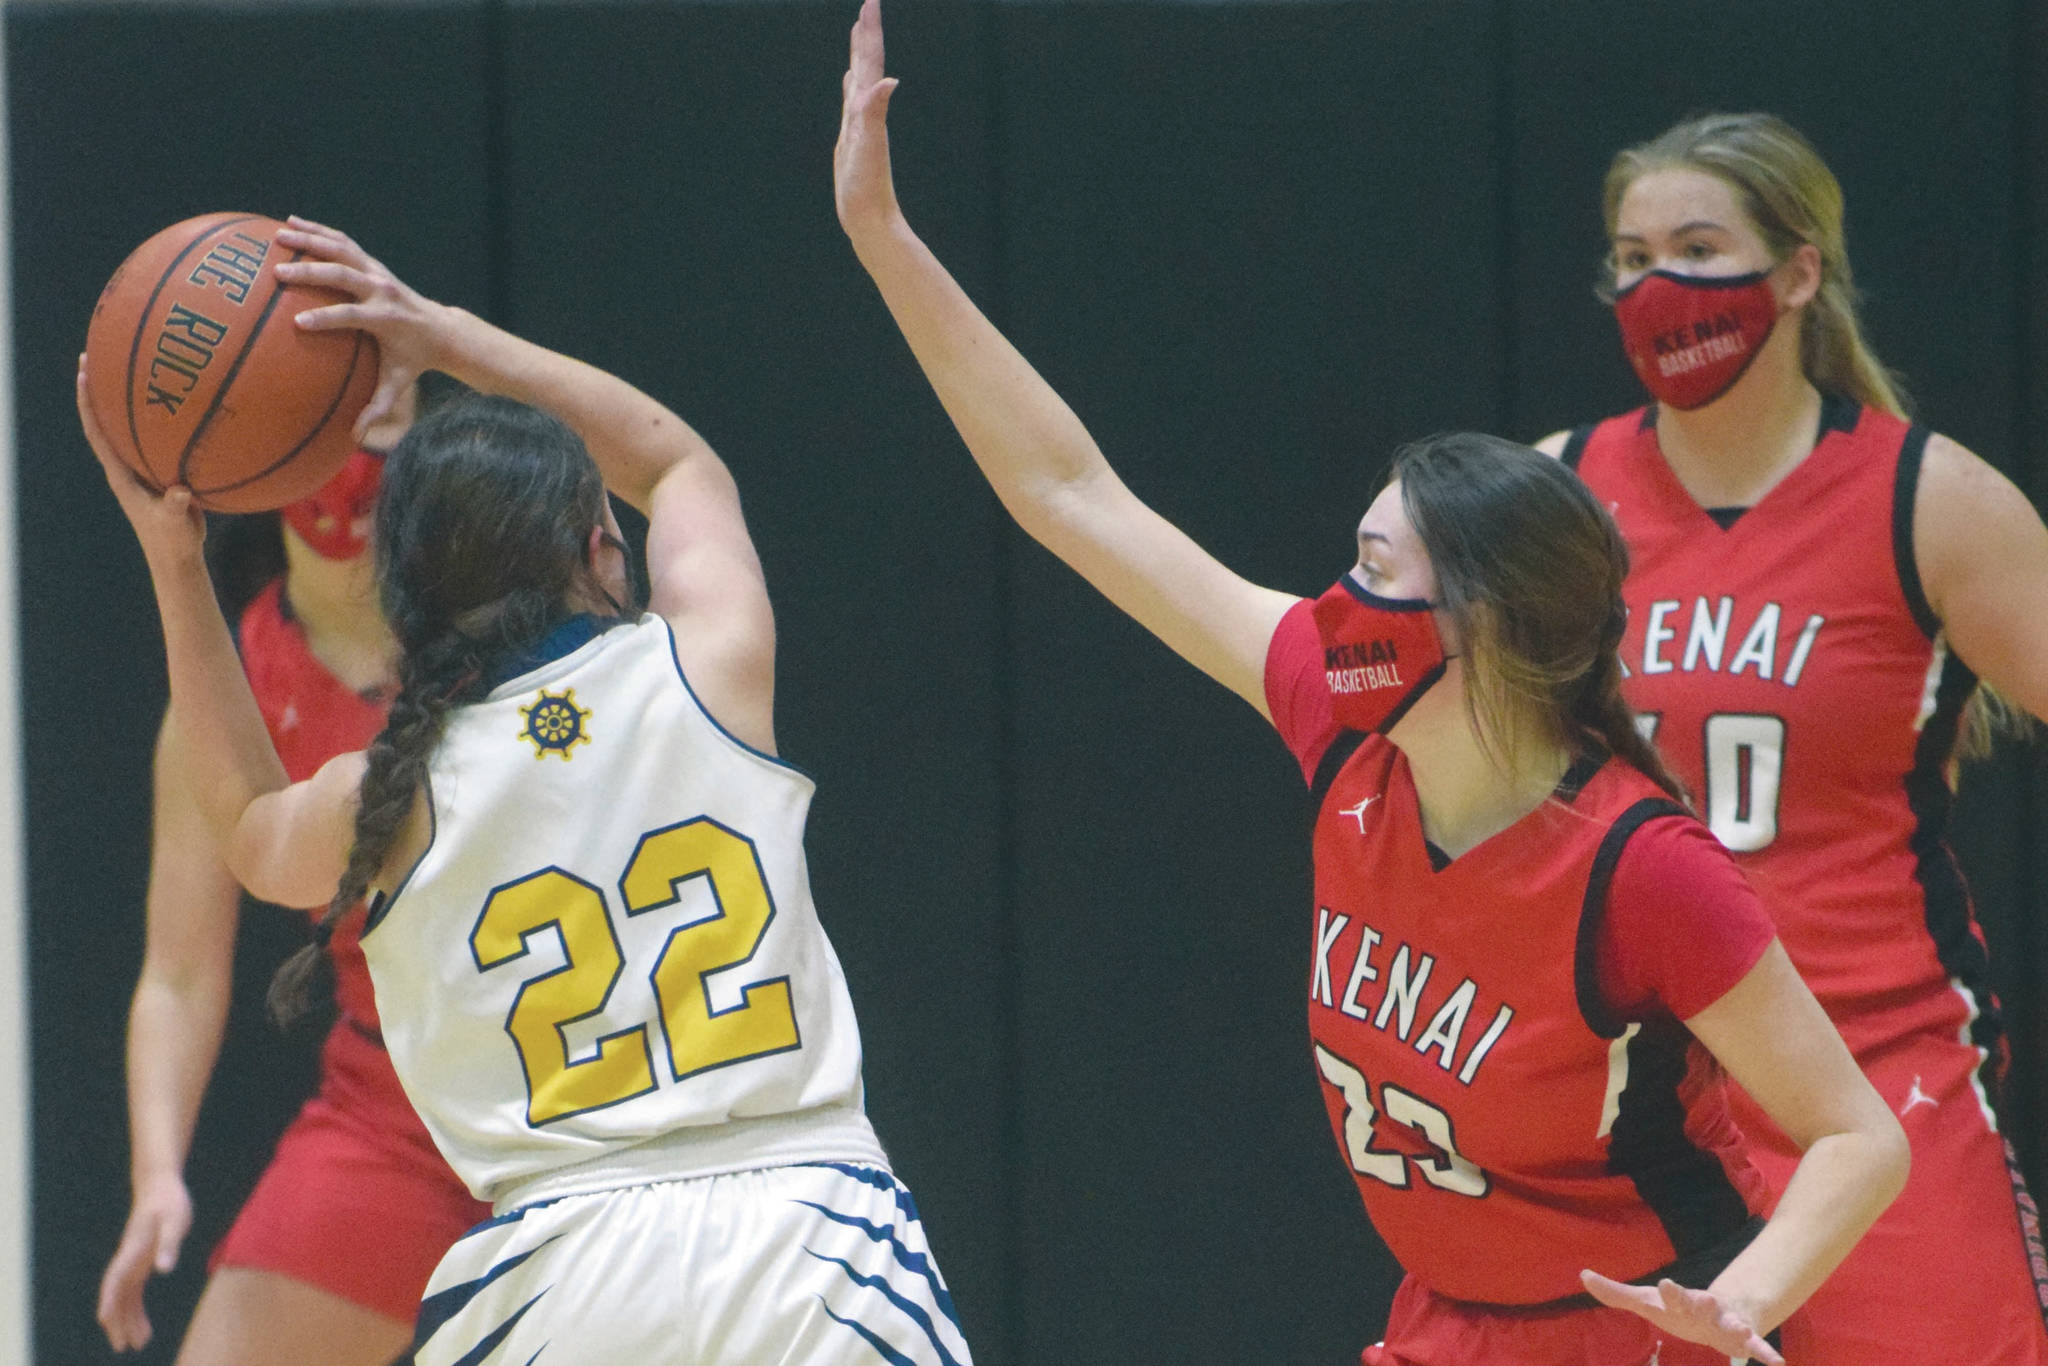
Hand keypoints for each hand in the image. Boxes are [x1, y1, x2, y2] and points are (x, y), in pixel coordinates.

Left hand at [78, 358, 205, 567]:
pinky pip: (156, 439)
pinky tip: (180, 404)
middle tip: (99, 354)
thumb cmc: (173, 542)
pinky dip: (162, 420)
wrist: (178, 557)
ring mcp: (142, 470)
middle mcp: (125, 467)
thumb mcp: (174, 524)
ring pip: (129, 428)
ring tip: (135, 367)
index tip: (83, 372)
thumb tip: (181, 492)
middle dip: (99, 388)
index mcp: (120, 475)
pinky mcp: (160, 474)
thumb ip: (176, 507)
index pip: (97, 432)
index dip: (87, 402)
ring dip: (127, 400)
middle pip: (106, 421)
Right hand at [96, 1173, 192, 1351]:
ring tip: (138, 1344)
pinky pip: (134, 1293)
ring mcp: (133, 1263)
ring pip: (125, 1298)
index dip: (110, 1298)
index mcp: (133, 1249)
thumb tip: (163, 1269)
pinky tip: (144, 1327)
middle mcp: (128, 1259)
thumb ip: (169, 1244)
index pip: (116, 1278)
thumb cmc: (169, 1201)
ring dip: (128, 1321)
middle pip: (116, 1295)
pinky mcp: (141, 1263)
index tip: (104, 1319)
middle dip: (117, 1321)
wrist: (160, 1186)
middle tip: (122, 1346)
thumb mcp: (175, 1220)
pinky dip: (137, 1310)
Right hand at [273, 216, 450, 441]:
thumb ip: (378, 407)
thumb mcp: (398, 383)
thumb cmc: (414, 360)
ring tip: (277, 235)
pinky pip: (344, 242)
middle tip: (278, 274)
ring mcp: (377, 272)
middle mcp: (381, 290)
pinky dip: (319, 231)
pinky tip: (291, 223)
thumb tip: (357, 438)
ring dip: (310, 240)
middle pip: (344, 276)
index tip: (299, 323)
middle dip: (311, 274)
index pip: (353, 316)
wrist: (440, 329)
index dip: (327, 319)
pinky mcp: (372, 263)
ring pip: (342, 249)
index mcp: (385, 319)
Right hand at [834, 0, 903, 240]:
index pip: (870, 63)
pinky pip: (852, 103)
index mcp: (868, 110)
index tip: (871, 2)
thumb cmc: (869, 189)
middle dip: (866, 34)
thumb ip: (875, 112)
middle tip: (868, 6)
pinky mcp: (854, 139)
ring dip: (859, 55)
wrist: (872, 220)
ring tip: (858, 32)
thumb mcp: (870, 147)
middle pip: (866, 65)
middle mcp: (866, 113)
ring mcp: (860, 125)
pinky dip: (851, 86)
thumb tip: (888, 81)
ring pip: (859, 80)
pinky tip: (851, 83)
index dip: (870, 33)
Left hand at [1580, 1270, 1784, 1365]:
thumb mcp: (1645, 1301)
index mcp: (1678, 1302)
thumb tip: (1582, 1274)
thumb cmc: (1674, 1308)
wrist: (1717, 1313)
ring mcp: (1724, 1323)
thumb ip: (1614, 1293)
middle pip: (1701, 1305)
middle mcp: (1703, 1309)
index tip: (1666, 1283)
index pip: (1671, 1296)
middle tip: (1706, 1298)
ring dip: (1737, 1328)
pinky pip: (1756, 1347)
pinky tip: (1777, 1363)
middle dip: (1702, 1302)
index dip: (1669, 1291)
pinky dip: (1765, 1352)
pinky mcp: (1742, 1339)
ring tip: (1744, 1331)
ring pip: (1732, 1325)